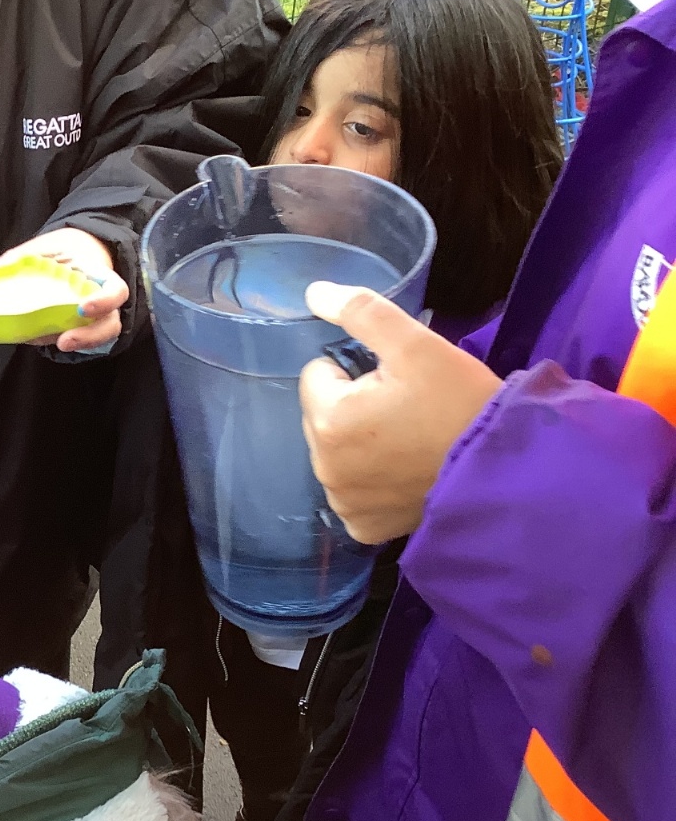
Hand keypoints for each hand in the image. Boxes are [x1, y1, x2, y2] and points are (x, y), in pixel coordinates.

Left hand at [0, 228, 127, 352]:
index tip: (83, 308)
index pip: (116, 292)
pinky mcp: (77, 329)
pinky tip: (40, 337)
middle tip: (64, 340)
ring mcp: (93, 318)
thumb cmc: (59, 251)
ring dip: (79, 343)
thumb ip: (23, 258)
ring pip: (97, 338)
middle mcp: (102, 301)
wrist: (69, 253)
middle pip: (110, 324)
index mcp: (100, 276)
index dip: (105, 302)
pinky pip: (77, 340)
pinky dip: (60, 341)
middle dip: (90, 336)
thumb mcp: (43, 247)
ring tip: (58, 344)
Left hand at [299, 282, 502, 543]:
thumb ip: (361, 312)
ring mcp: (343, 502)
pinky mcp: (364, 527)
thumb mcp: (417, 344)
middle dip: (354, 407)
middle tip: (407, 410)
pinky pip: (353, 493)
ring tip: (411, 440)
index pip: (318, 375)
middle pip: (323, 415)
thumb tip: (314, 292)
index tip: (394, 381)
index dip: (355, 371)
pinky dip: (372, 482)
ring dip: (361, 444)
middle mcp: (325, 467)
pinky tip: (406, 473)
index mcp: (328, 420)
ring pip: (337, 452)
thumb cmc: (461, 402)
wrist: (506, 470)